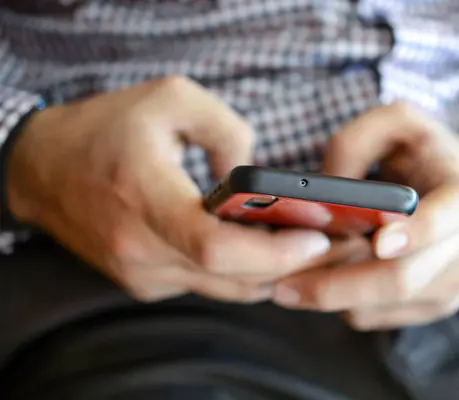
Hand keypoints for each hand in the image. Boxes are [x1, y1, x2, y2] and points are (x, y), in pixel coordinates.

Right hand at [6, 76, 362, 301]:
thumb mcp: (172, 99)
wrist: (43, 168)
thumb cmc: (107, 128)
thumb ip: (228, 130)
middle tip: (333, 246)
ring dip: (270, 273)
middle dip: (291, 267)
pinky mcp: (143, 282)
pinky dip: (240, 273)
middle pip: (231, 279)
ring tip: (307, 246)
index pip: (216, 248)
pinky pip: (205, 286)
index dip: (274, 251)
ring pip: (224, 290)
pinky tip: (261, 249)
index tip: (317, 239)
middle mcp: (140, 248)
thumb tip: (257, 181)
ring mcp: (141, 273)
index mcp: (144, 196)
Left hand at [273, 104, 458, 328]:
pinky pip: (378, 316)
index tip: (377, 241)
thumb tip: (321, 195)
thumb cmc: (432, 154)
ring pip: (382, 306)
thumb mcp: (399, 124)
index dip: (412, 233)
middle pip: (399, 280)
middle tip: (282, 286)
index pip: (443, 220)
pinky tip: (322, 280)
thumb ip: (355, 142)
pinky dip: (344, 304)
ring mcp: (454, 284)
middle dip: (337, 287)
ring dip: (332, 298)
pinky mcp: (436, 304)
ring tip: (289, 282)